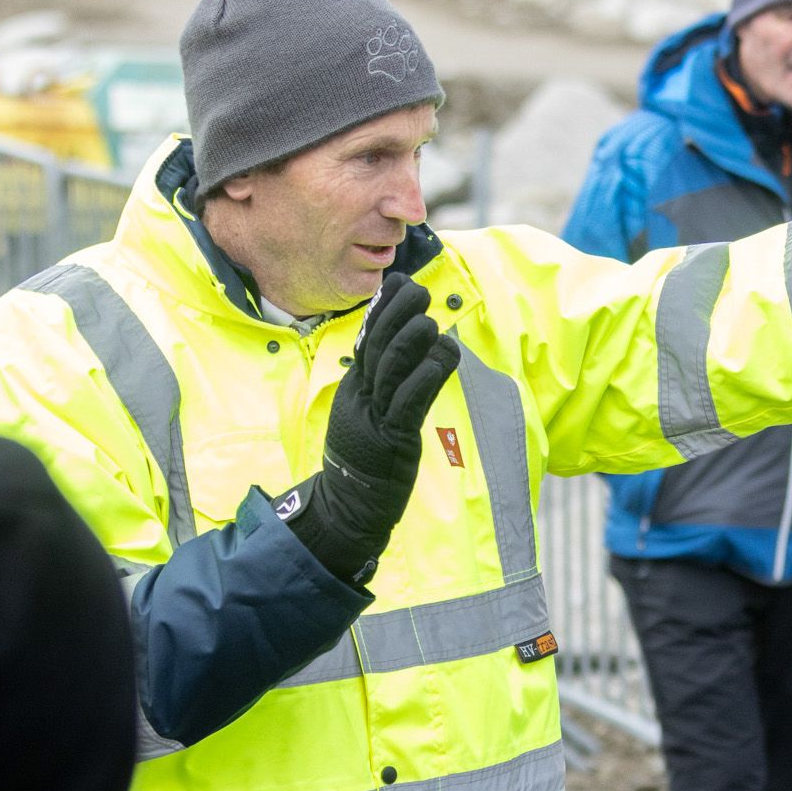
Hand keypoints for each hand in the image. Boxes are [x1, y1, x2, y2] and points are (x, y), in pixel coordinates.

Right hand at [284, 273, 459, 583]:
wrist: (349, 507)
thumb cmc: (368, 461)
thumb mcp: (373, 415)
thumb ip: (388, 384)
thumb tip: (413, 351)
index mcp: (354, 389)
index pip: (367, 339)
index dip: (383, 310)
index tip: (400, 283)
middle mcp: (360, 397)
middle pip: (377, 346)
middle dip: (397, 314)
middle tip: (418, 291)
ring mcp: (372, 417)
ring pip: (391, 369)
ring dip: (412, 341)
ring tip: (430, 321)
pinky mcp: (390, 439)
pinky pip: (408, 403)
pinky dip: (426, 378)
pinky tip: (442, 358)